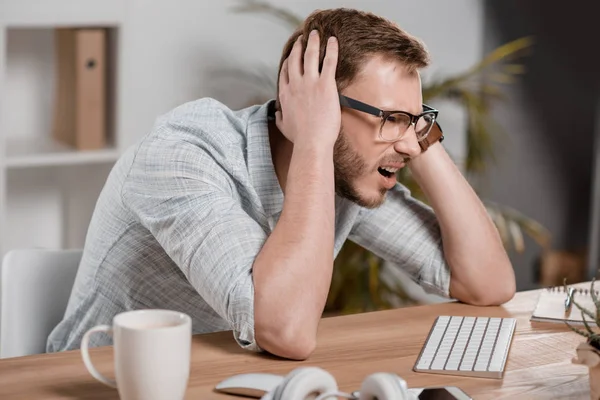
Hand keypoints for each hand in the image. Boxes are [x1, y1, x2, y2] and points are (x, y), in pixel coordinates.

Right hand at [275, 31, 339, 148]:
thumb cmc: (300, 137)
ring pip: (310, 55)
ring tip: (315, 34)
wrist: (312, 142)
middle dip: (298, 47)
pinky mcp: (325, 85)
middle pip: (295, 59)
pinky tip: (333, 41)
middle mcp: (295, 84)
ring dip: (313, 42)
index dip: (289, 61)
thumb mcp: (283, 126)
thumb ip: (279, 117)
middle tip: (302, 39)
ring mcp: (310, 83)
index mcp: (285, 94)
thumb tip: (277, 113)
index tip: (293, 54)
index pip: (285, 72)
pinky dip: (331, 49)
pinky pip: (329, 61)